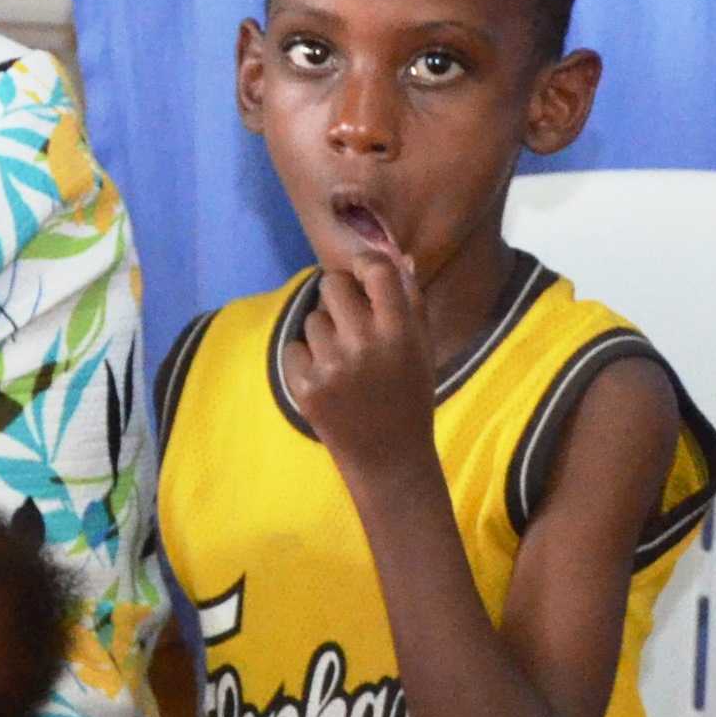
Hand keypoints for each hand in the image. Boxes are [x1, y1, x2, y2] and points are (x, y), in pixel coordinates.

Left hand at [278, 230, 445, 481]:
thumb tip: (398, 257)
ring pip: (311, 319)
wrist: (389, 459)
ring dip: (324, 333)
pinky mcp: (305, 387)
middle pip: (331, 285)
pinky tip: (326, 379)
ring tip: (343, 360)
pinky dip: (305, 360)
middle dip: (338, 297)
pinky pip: (293, 348)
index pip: (375, 269)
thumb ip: (410, 301)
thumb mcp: (422, 349)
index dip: (364, 265)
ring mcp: (331, 366)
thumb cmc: (410, 398)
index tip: (363, 276)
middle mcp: (364, 344)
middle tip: (349, 320)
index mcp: (399, 332)